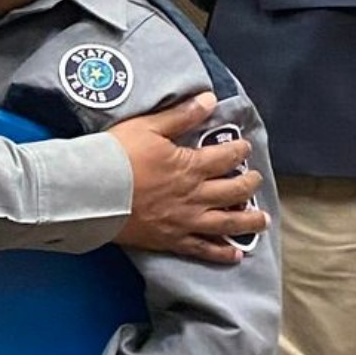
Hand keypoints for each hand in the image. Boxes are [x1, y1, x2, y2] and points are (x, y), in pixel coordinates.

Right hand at [107, 91, 267, 262]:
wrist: (93, 192)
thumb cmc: (118, 155)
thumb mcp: (148, 127)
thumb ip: (181, 115)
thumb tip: (210, 99)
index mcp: (191, 166)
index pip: (225, 157)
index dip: (239, 151)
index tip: (246, 148)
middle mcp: (195, 196)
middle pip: (232, 191)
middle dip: (248, 183)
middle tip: (256, 179)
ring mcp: (185, 221)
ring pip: (226, 223)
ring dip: (247, 220)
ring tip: (262, 220)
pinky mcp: (172, 240)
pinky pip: (203, 249)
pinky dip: (222, 253)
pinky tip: (236, 255)